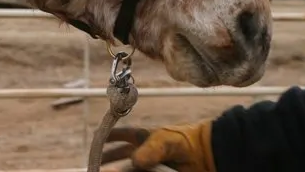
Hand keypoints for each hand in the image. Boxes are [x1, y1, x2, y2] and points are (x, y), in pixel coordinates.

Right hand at [101, 120, 215, 171]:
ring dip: (117, 171)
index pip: (120, 135)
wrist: (207, 156)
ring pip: (129, 169)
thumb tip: (134, 162)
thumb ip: (150, 150)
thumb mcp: (166, 141)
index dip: (108, 137)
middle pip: (120, 157)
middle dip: (108, 160)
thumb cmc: (186, 141)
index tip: (97, 141)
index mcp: (142, 137)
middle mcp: (143, 152)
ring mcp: (149, 166)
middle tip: (96, 166)